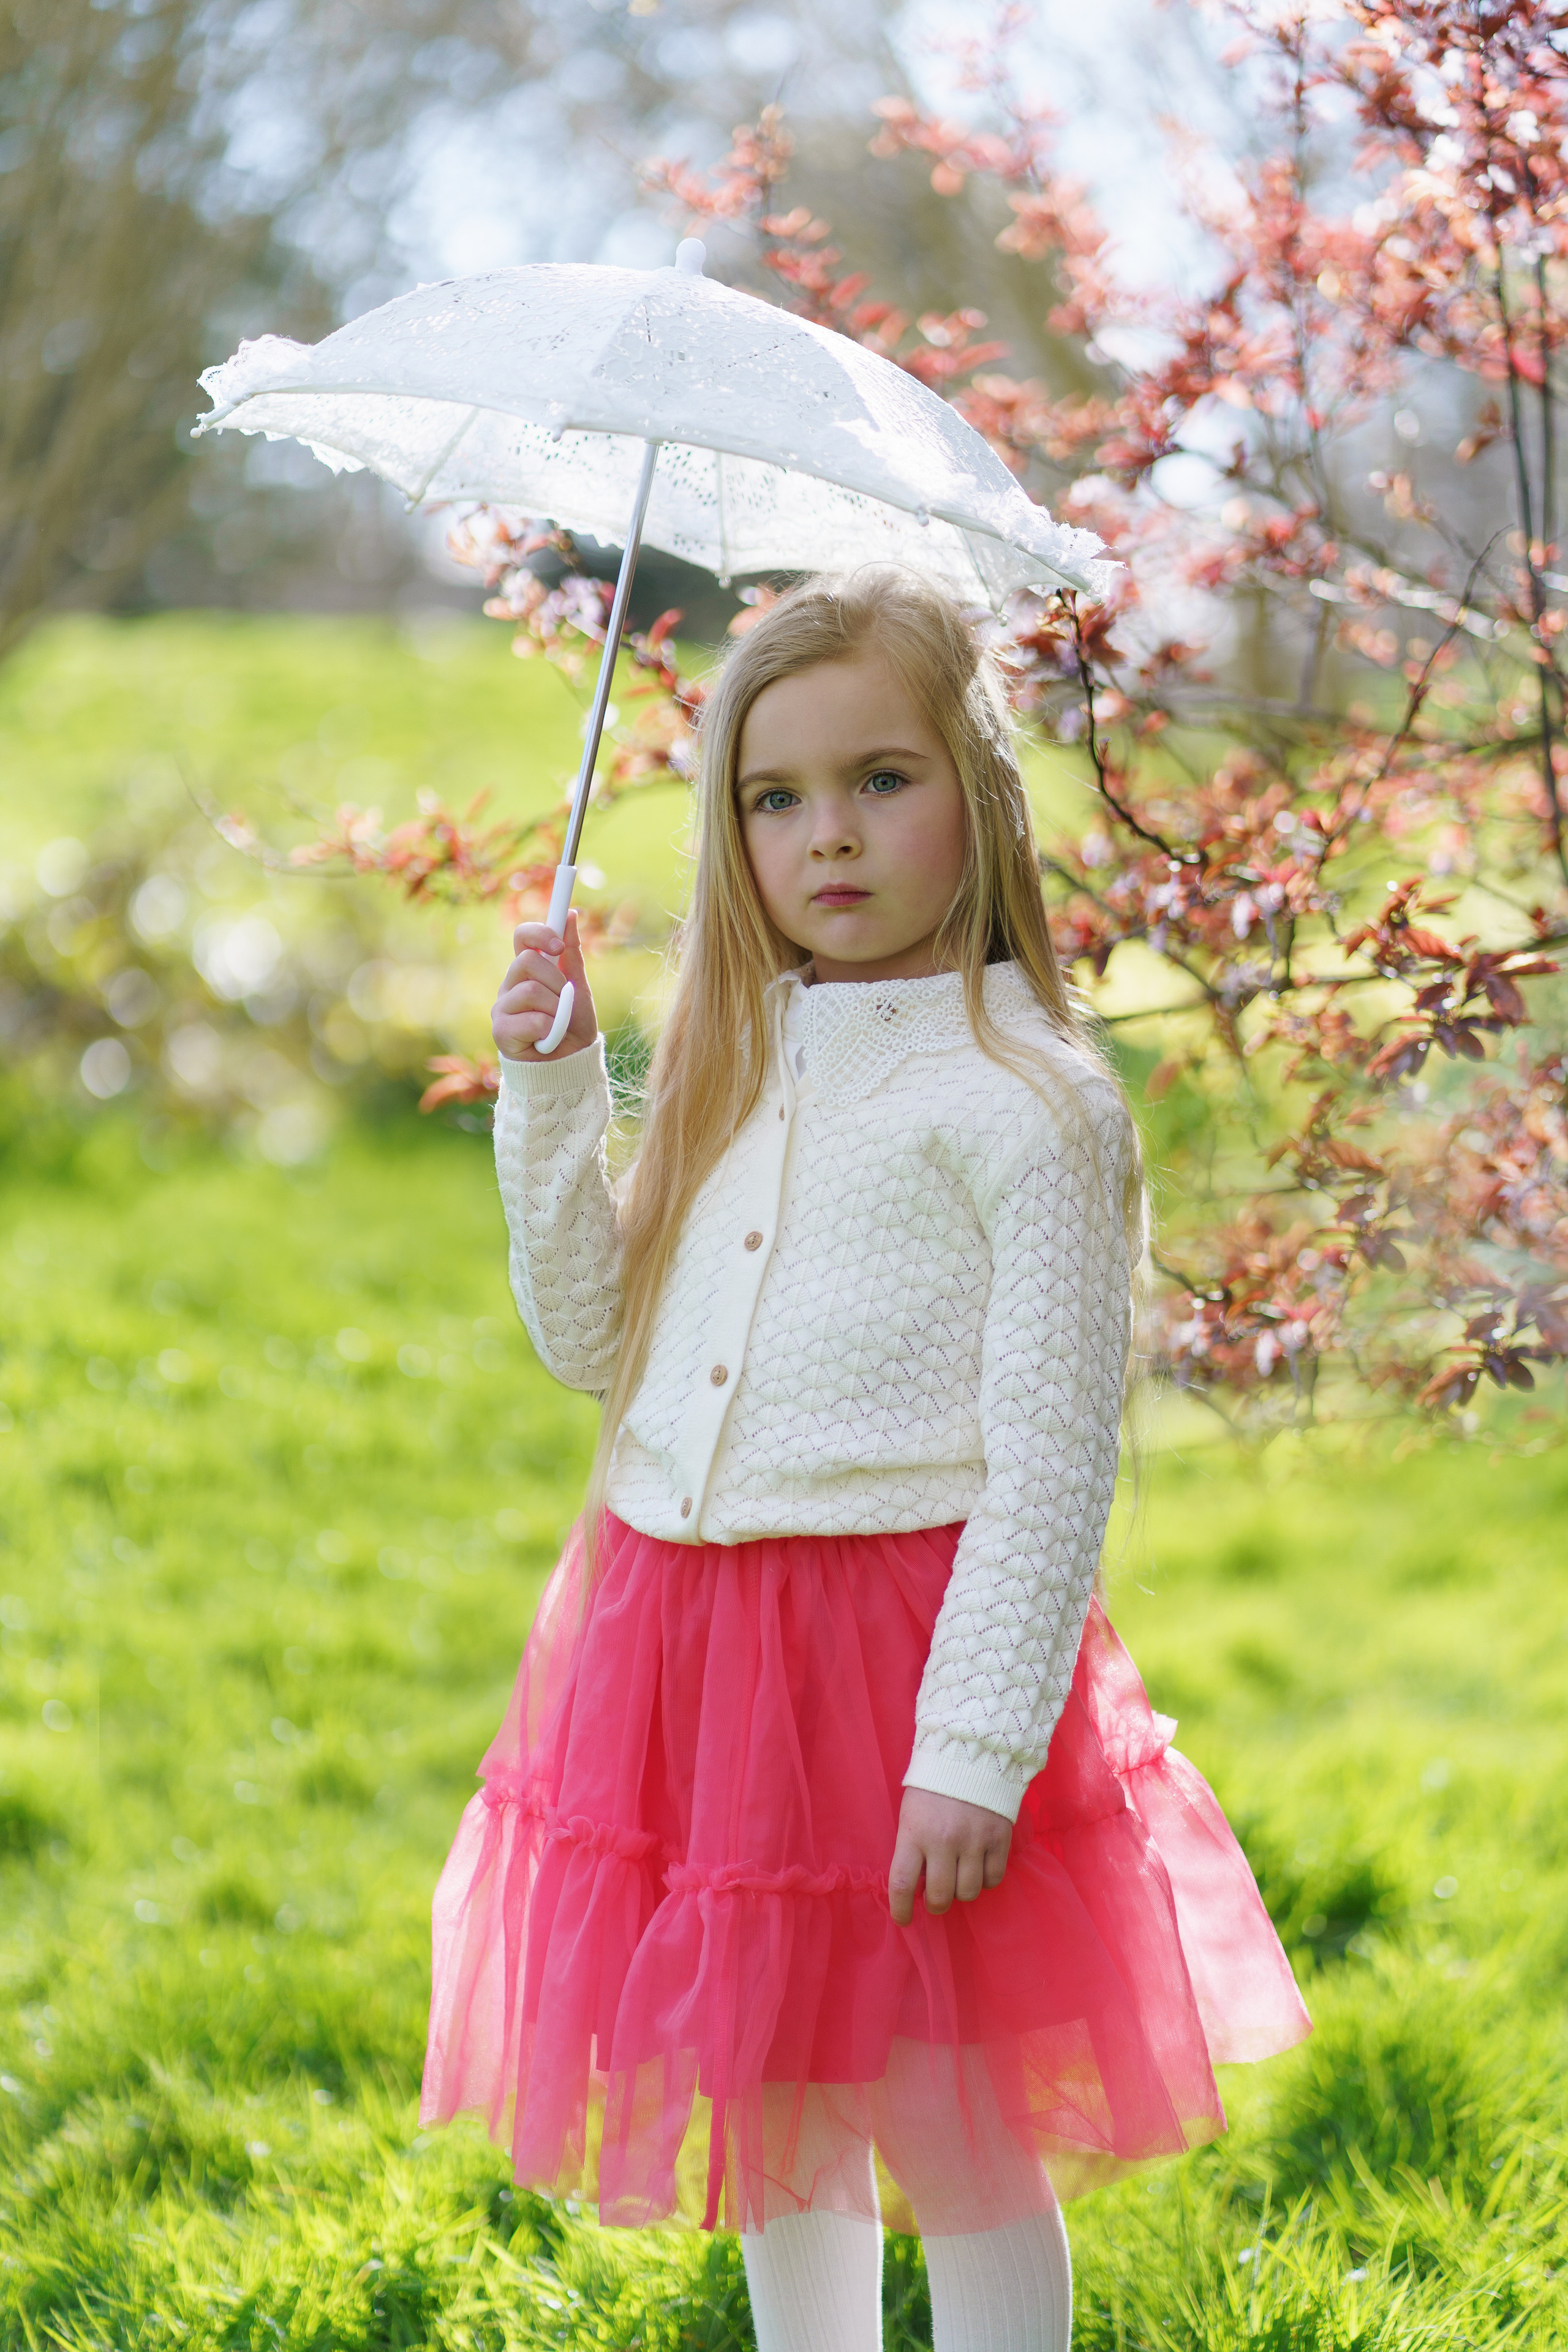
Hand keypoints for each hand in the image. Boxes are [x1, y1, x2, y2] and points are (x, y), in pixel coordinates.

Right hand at [491, 912, 598, 1061]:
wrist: (571, 1065)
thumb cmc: (573, 1027)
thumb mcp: (578, 988)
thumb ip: (571, 954)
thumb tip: (571, 915)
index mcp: (527, 971)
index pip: (523, 937)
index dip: (539, 933)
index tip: (558, 945)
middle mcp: (510, 986)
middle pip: (527, 961)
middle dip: (556, 981)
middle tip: (564, 1001)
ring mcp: (502, 1008)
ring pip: (530, 991)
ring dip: (556, 1010)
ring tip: (558, 1025)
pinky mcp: (501, 1032)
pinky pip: (532, 1020)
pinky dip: (551, 1030)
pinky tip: (548, 1040)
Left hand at [888, 1787, 1011, 1925]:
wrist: (970, 1755)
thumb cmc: (933, 1788)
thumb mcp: (911, 1815)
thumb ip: (913, 1849)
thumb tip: (918, 1887)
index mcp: (915, 1833)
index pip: (902, 1884)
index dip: (901, 1909)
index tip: (904, 1919)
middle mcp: (944, 1840)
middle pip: (940, 1897)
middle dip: (936, 1904)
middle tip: (936, 1896)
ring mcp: (974, 1840)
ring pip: (968, 1892)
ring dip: (961, 1891)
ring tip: (959, 1875)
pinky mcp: (999, 1838)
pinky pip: (993, 1879)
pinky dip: (985, 1879)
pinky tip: (979, 1865)